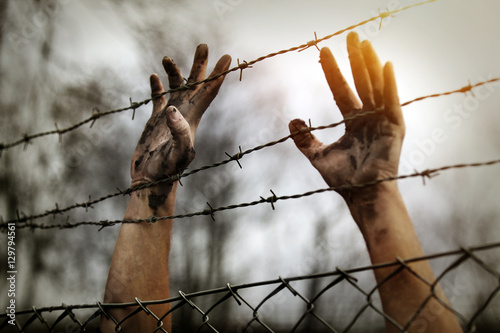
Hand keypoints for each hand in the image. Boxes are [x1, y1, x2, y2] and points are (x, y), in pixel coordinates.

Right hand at [131, 44, 230, 186]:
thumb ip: (177, 132)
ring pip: (176, 88)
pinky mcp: (156, 121)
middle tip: (204, 45)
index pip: (209, 92)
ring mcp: (170, 117)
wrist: (151, 180)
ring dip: (174, 72)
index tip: (226, 57)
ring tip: (168, 58)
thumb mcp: (176, 152)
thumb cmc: (167, 171)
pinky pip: (158, 99)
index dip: (218, 74)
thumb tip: (172, 109)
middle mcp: (184, 114)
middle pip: (196, 84)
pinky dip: (157, 87)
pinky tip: (154, 76)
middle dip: (200, 65)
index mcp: (193, 118)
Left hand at [289, 32, 404, 202]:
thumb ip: (305, 140)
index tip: (324, 52)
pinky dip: (390, 84)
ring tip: (363, 43)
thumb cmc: (344, 180)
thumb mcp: (318, 156)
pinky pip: (392, 102)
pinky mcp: (395, 128)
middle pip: (360, 82)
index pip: (340, 91)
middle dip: (354, 59)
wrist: (362, 195)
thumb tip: (291, 120)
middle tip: (350, 36)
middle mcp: (368, 118)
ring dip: (370, 64)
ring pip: (375, 86)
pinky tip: (386, 65)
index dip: (332, 72)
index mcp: (353, 123)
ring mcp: (382, 121)